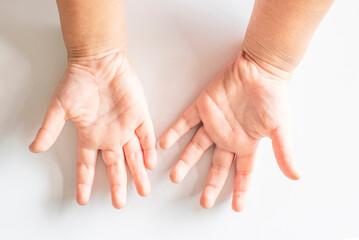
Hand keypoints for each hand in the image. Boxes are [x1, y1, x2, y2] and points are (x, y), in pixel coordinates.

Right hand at [29, 49, 156, 207]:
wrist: (97, 61)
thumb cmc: (77, 81)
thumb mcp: (59, 108)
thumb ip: (49, 129)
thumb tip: (34, 148)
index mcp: (89, 135)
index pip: (87, 165)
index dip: (85, 182)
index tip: (82, 199)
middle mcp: (108, 135)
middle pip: (114, 166)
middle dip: (118, 186)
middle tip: (119, 203)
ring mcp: (125, 126)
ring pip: (134, 156)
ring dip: (138, 173)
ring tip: (143, 190)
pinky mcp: (139, 115)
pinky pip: (146, 136)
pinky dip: (149, 149)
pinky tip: (151, 163)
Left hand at [159, 52, 299, 210]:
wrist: (260, 68)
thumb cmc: (272, 96)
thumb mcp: (280, 128)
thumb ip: (283, 152)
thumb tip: (295, 176)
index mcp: (246, 143)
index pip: (243, 172)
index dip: (241, 190)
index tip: (236, 207)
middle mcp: (228, 136)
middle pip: (218, 166)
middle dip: (211, 184)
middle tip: (203, 202)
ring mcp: (214, 123)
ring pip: (196, 147)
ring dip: (185, 161)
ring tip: (174, 177)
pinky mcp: (202, 107)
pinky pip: (185, 123)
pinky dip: (173, 132)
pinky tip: (164, 144)